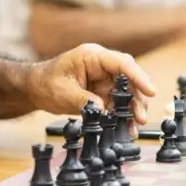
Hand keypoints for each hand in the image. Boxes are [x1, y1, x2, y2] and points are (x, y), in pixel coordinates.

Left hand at [26, 44, 156, 123]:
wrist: (35, 89)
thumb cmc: (46, 83)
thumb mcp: (62, 92)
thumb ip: (83, 100)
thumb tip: (102, 110)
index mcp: (92, 56)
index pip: (122, 63)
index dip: (138, 77)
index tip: (150, 91)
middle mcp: (102, 67)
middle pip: (129, 80)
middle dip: (137, 98)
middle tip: (140, 117)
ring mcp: (104, 80)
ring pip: (127, 94)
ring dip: (132, 110)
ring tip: (133, 128)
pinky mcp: (103, 94)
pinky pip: (118, 105)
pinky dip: (122, 117)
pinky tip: (126, 129)